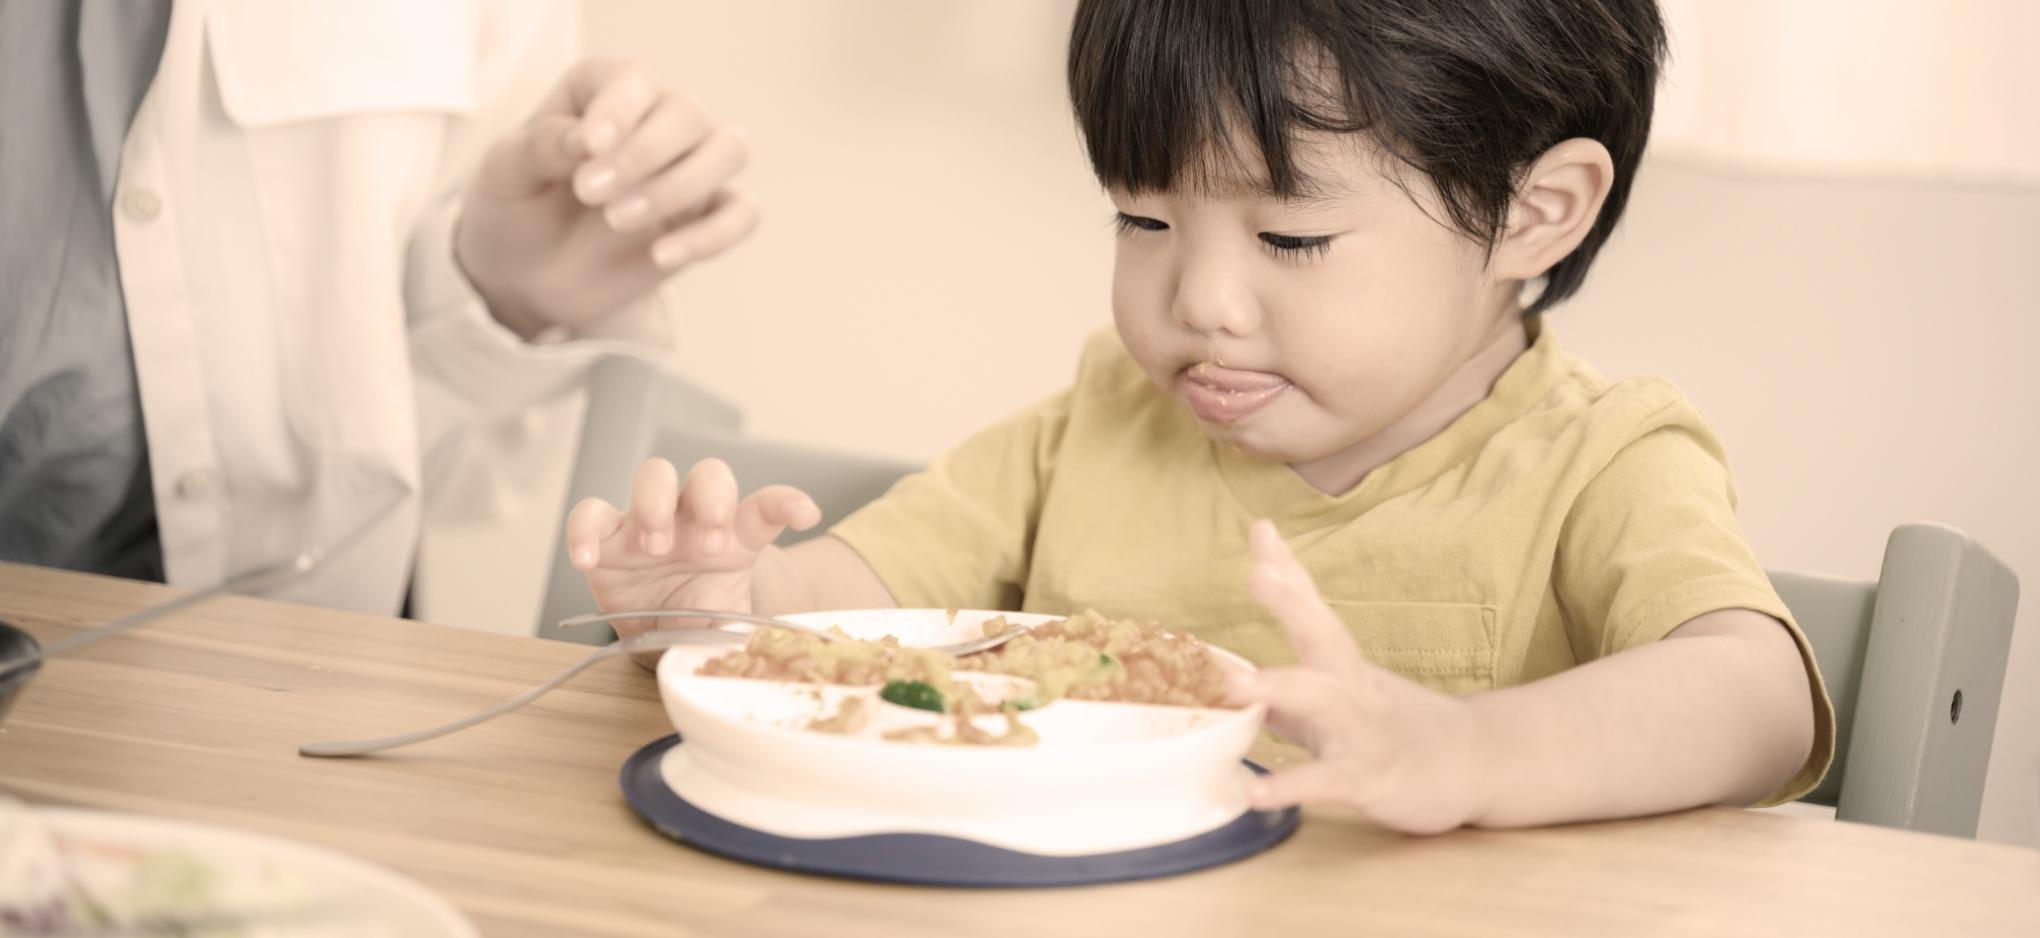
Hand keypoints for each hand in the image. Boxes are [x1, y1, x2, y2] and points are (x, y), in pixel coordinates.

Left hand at [455, 59, 759, 336]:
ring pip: (729, 150)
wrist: (529, 274)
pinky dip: (713, 235)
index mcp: (608, 90)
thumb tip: (584, 139)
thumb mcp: (505, 173)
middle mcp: (659, 117)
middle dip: (644, 155)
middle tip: (589, 193)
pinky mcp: (707, 217)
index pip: (634, 80)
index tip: (588, 148)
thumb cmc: (518, 206)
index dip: (619, 109)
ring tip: (619, 221)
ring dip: (682, 185)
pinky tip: (662, 257)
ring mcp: (690, 166)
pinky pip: (742, 214)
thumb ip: (538, 147)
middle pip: (687, 113)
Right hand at [565, 458, 819, 638]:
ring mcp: (649, 523)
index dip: (786, 504)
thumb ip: (743, 636)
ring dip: (655, 504)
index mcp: (736, 538)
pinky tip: (586, 560)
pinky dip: (583, 531)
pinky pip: (588, 515)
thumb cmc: (702, 619)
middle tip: (707, 546)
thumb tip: (755, 658)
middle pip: (708, 474)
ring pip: (654, 476)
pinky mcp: (605, 538)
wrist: (662, 637)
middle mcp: (694, 519)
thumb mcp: (729, 629)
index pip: (765, 509)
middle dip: (711, 500)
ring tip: (655, 547)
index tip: (806, 513)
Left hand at [1228, 520, 1495, 833]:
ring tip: (1230, 685)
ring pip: (1322, 701)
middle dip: (1291, 603)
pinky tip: (1255, 793)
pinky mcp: (1367, 777)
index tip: (1261, 529)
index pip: (1314, 609)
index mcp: (1343, 667)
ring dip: (1278, 687)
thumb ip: (1291, 689)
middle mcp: (1352, 687)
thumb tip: (1235, 678)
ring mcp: (1361, 730)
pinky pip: (1325, 780)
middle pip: (1324, 635)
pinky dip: (1290, 785)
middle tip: (1258, 573)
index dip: (1288, 571)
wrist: (1478, 766)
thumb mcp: (1342, 702)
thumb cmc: (1398, 731)